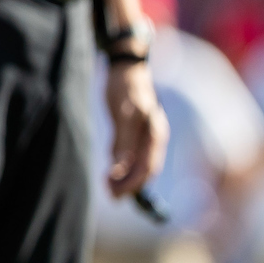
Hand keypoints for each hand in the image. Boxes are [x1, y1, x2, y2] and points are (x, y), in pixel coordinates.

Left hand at [105, 60, 167, 197]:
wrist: (125, 66)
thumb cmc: (125, 86)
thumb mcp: (124, 113)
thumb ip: (123, 141)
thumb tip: (120, 169)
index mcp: (155, 133)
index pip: (148, 167)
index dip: (133, 183)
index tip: (116, 193)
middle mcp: (153, 137)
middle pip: (145, 170)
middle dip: (129, 185)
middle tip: (110, 196)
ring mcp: (145, 135)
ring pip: (138, 165)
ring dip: (125, 179)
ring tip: (107, 187)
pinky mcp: (134, 133)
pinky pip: (130, 157)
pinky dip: (121, 168)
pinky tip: (109, 173)